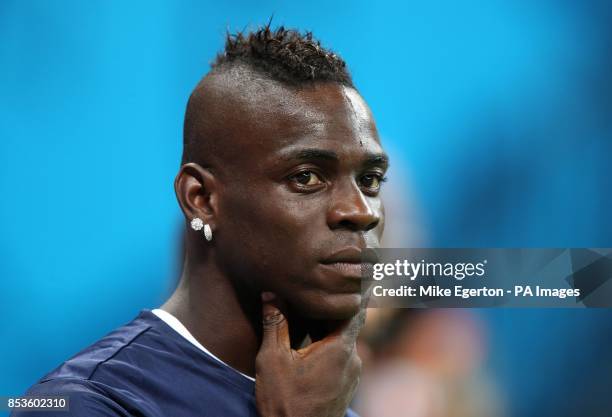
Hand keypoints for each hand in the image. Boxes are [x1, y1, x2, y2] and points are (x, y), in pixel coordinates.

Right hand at [255, 293, 364, 416]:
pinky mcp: (347, 388)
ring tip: (313, 317)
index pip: (354, 309)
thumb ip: (275, 323)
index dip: (352, 291)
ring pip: (344, 342)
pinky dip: (330, 347)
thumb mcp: (273, 359)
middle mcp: (353, 359)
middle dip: (333, 309)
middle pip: (347, 324)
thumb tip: (271, 293)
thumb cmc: (285, 402)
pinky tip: (312, 347)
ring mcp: (353, 376)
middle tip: (323, 290)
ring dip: (330, 330)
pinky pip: (342, 358)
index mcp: (340, 348)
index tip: (351, 275)